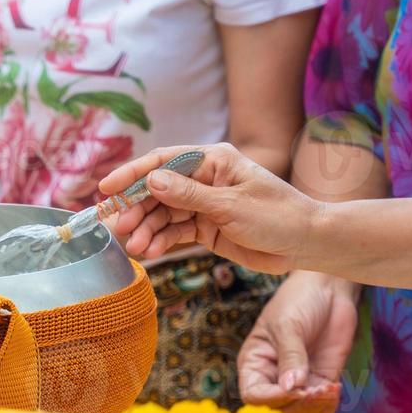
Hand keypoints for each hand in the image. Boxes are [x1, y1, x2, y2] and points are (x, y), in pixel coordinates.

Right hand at [98, 143, 322, 271]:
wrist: (305, 244)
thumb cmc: (277, 215)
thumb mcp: (230, 205)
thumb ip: (188, 195)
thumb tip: (151, 180)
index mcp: (213, 161)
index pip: (164, 161)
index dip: (132, 173)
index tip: (106, 188)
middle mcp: (204, 180)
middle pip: (158, 190)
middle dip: (137, 208)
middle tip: (119, 227)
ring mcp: (203, 205)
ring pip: (164, 214)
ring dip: (147, 229)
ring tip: (136, 246)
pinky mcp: (206, 228)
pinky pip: (175, 232)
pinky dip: (161, 241)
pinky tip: (150, 251)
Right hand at [238, 272, 358, 412]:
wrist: (328, 289)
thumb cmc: (298, 300)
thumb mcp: (289, 325)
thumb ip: (291, 357)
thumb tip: (292, 387)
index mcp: (254, 365)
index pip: (254, 396)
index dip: (272, 399)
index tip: (294, 389)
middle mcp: (272, 379)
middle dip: (297, 406)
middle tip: (316, 389)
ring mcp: (298, 384)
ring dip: (314, 409)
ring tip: (328, 389)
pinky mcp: (320, 383)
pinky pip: (321, 410)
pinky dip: (328, 406)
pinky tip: (335, 388)